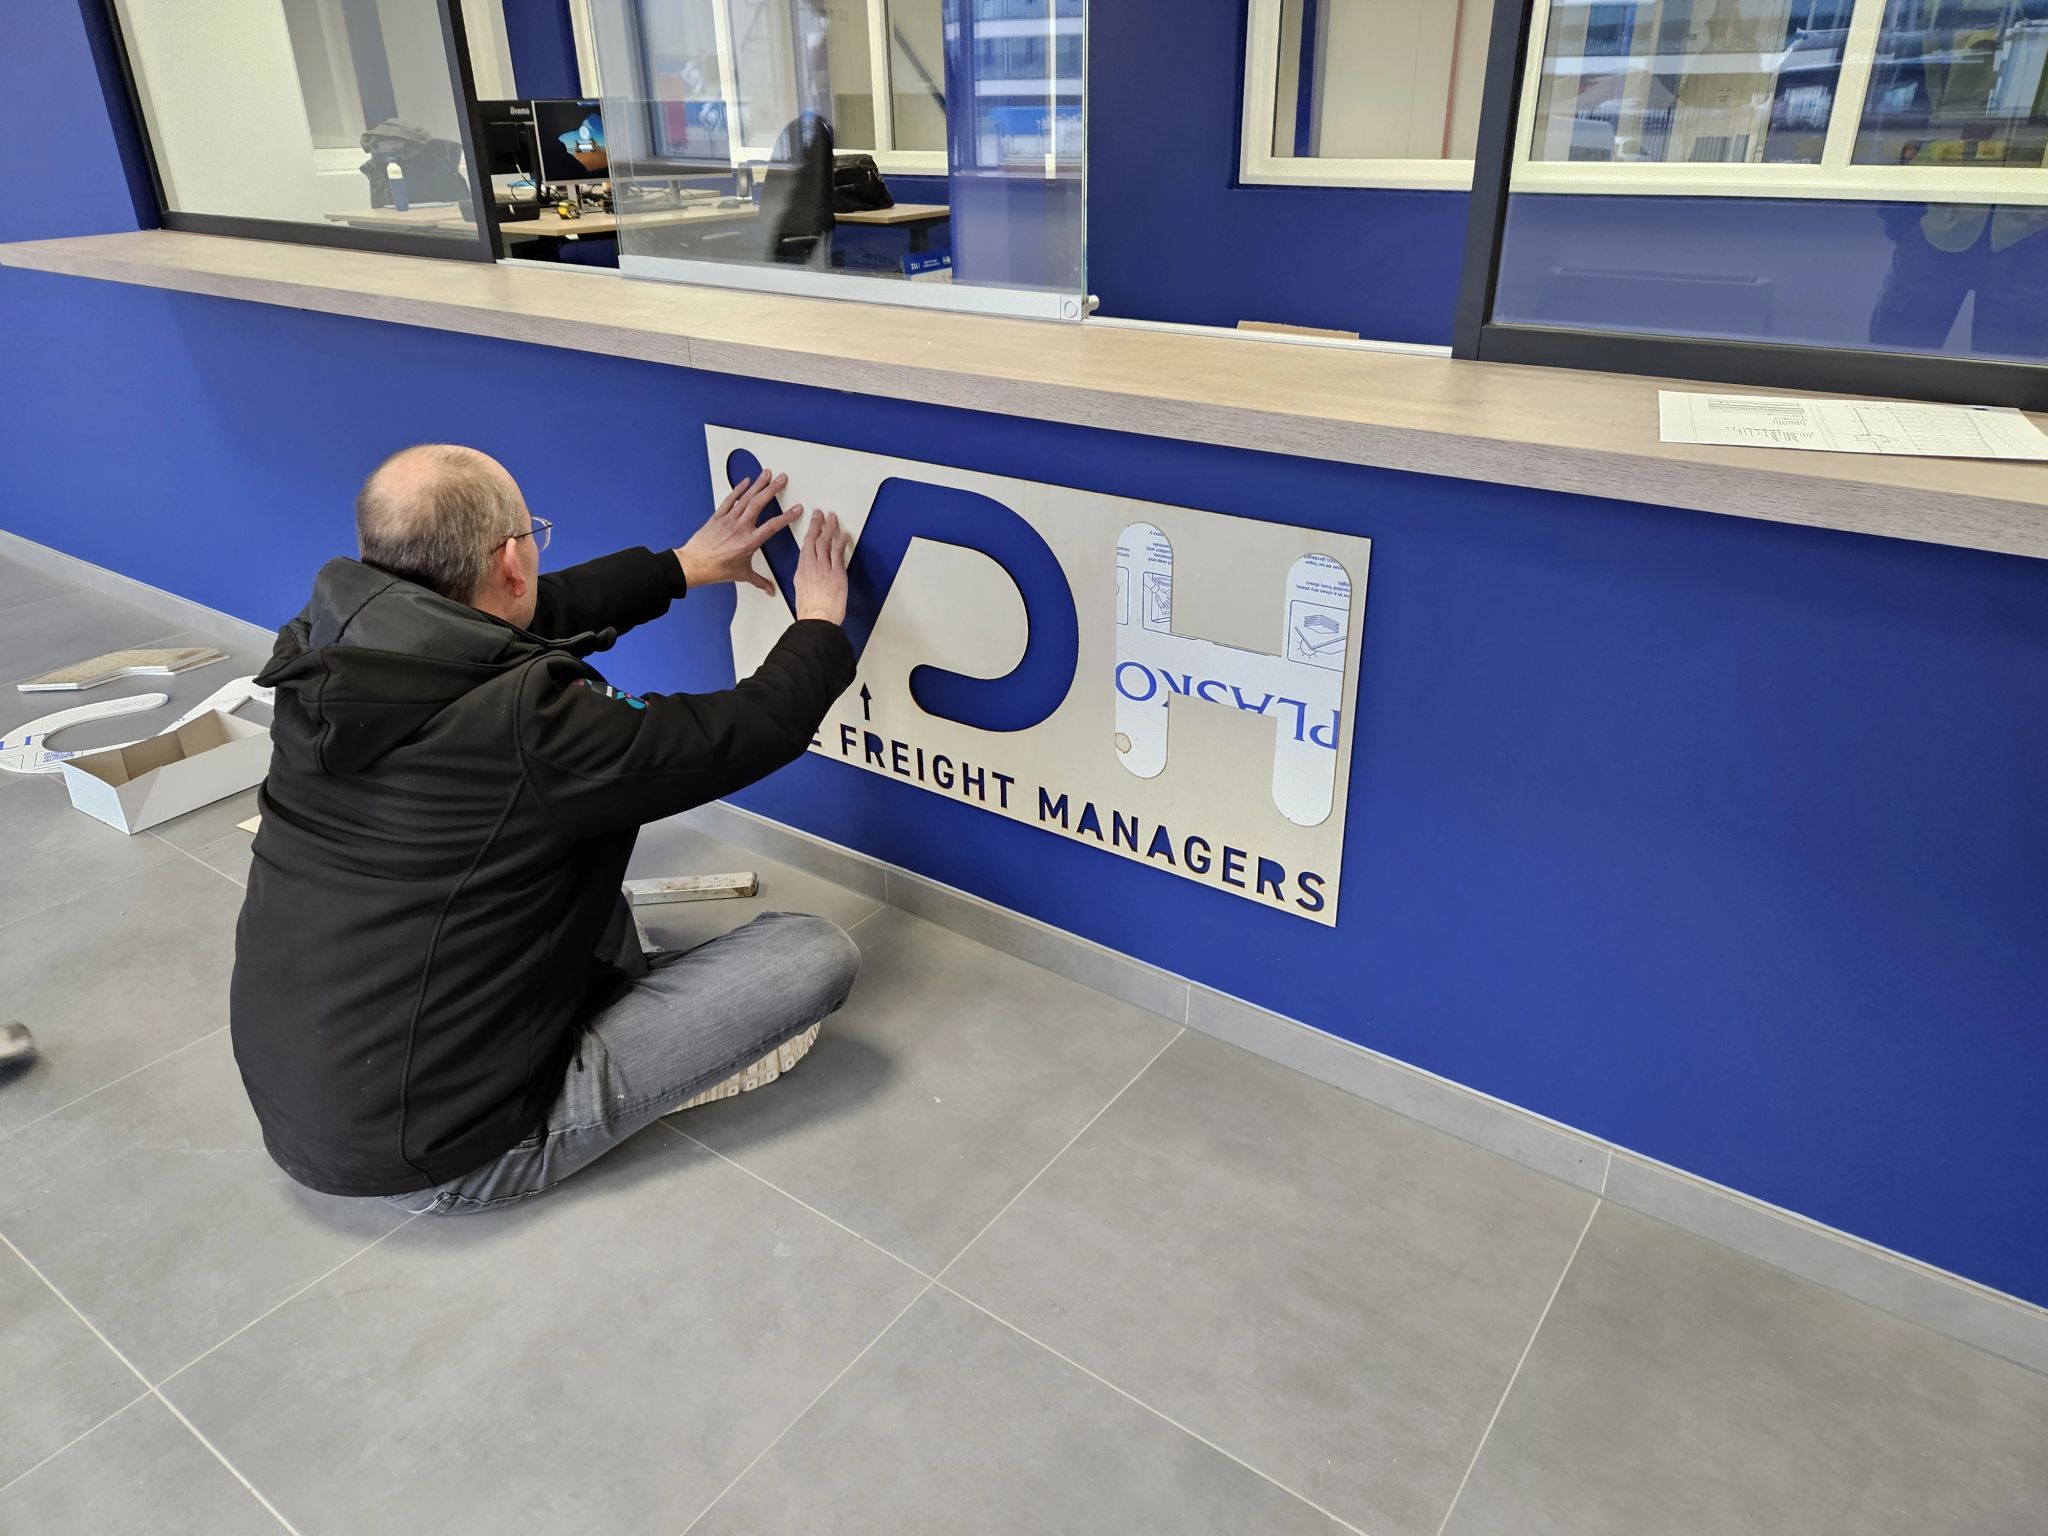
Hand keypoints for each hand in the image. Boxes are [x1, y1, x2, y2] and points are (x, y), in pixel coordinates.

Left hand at [676, 467, 798, 593]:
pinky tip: (746, 481)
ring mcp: (728, 520)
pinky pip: (730, 500)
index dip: (787, 516)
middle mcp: (740, 528)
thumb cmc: (716, 569)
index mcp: (749, 542)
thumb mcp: (742, 575)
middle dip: (772, 489)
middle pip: (759, 504)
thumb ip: (759, 581)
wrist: (693, 564)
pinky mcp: (718, 517)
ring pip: (746, 498)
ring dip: (758, 484)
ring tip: (767, 474)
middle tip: (782, 479)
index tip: (797, 508)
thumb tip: (770, 589)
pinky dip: (738, 489)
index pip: (773, 526)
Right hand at [794, 510, 850, 624]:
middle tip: (821, 514)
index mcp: (801, 571)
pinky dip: (841, 542)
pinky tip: (844, 535)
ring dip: (830, 529)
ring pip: (826, 543)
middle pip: (814, 540)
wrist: (817, 618)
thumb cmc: (810, 611)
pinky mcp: (837, 573)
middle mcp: (811, 567)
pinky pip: (839, 553)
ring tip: (833, 519)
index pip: (805, 547)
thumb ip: (806, 578)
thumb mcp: (801, 591)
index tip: (812, 525)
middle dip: (818, 525)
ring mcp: (824, 568)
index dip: (809, 533)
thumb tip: (810, 574)